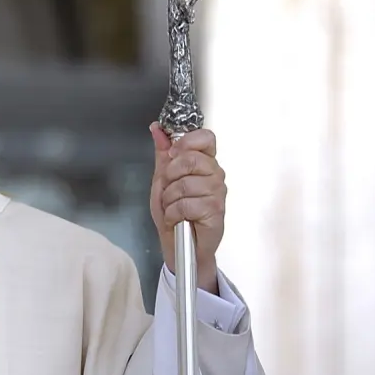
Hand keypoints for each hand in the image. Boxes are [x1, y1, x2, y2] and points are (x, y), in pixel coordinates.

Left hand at [148, 123, 225, 293]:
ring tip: (172, 208)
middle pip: (191, 158)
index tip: (173, 153)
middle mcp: (216, 175)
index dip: (186, 141)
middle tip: (168, 190)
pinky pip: (187, 204)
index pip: (206, 137)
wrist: (178, 245)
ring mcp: (218, 193)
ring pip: (185, 183)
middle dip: (170, 175)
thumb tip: (156, 128)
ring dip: (169, 199)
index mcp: (205, 163)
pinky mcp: (216, 211)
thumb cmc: (173, 213)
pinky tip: (177, 219)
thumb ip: (162, 154)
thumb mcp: (162, 180)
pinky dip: (173, 213)